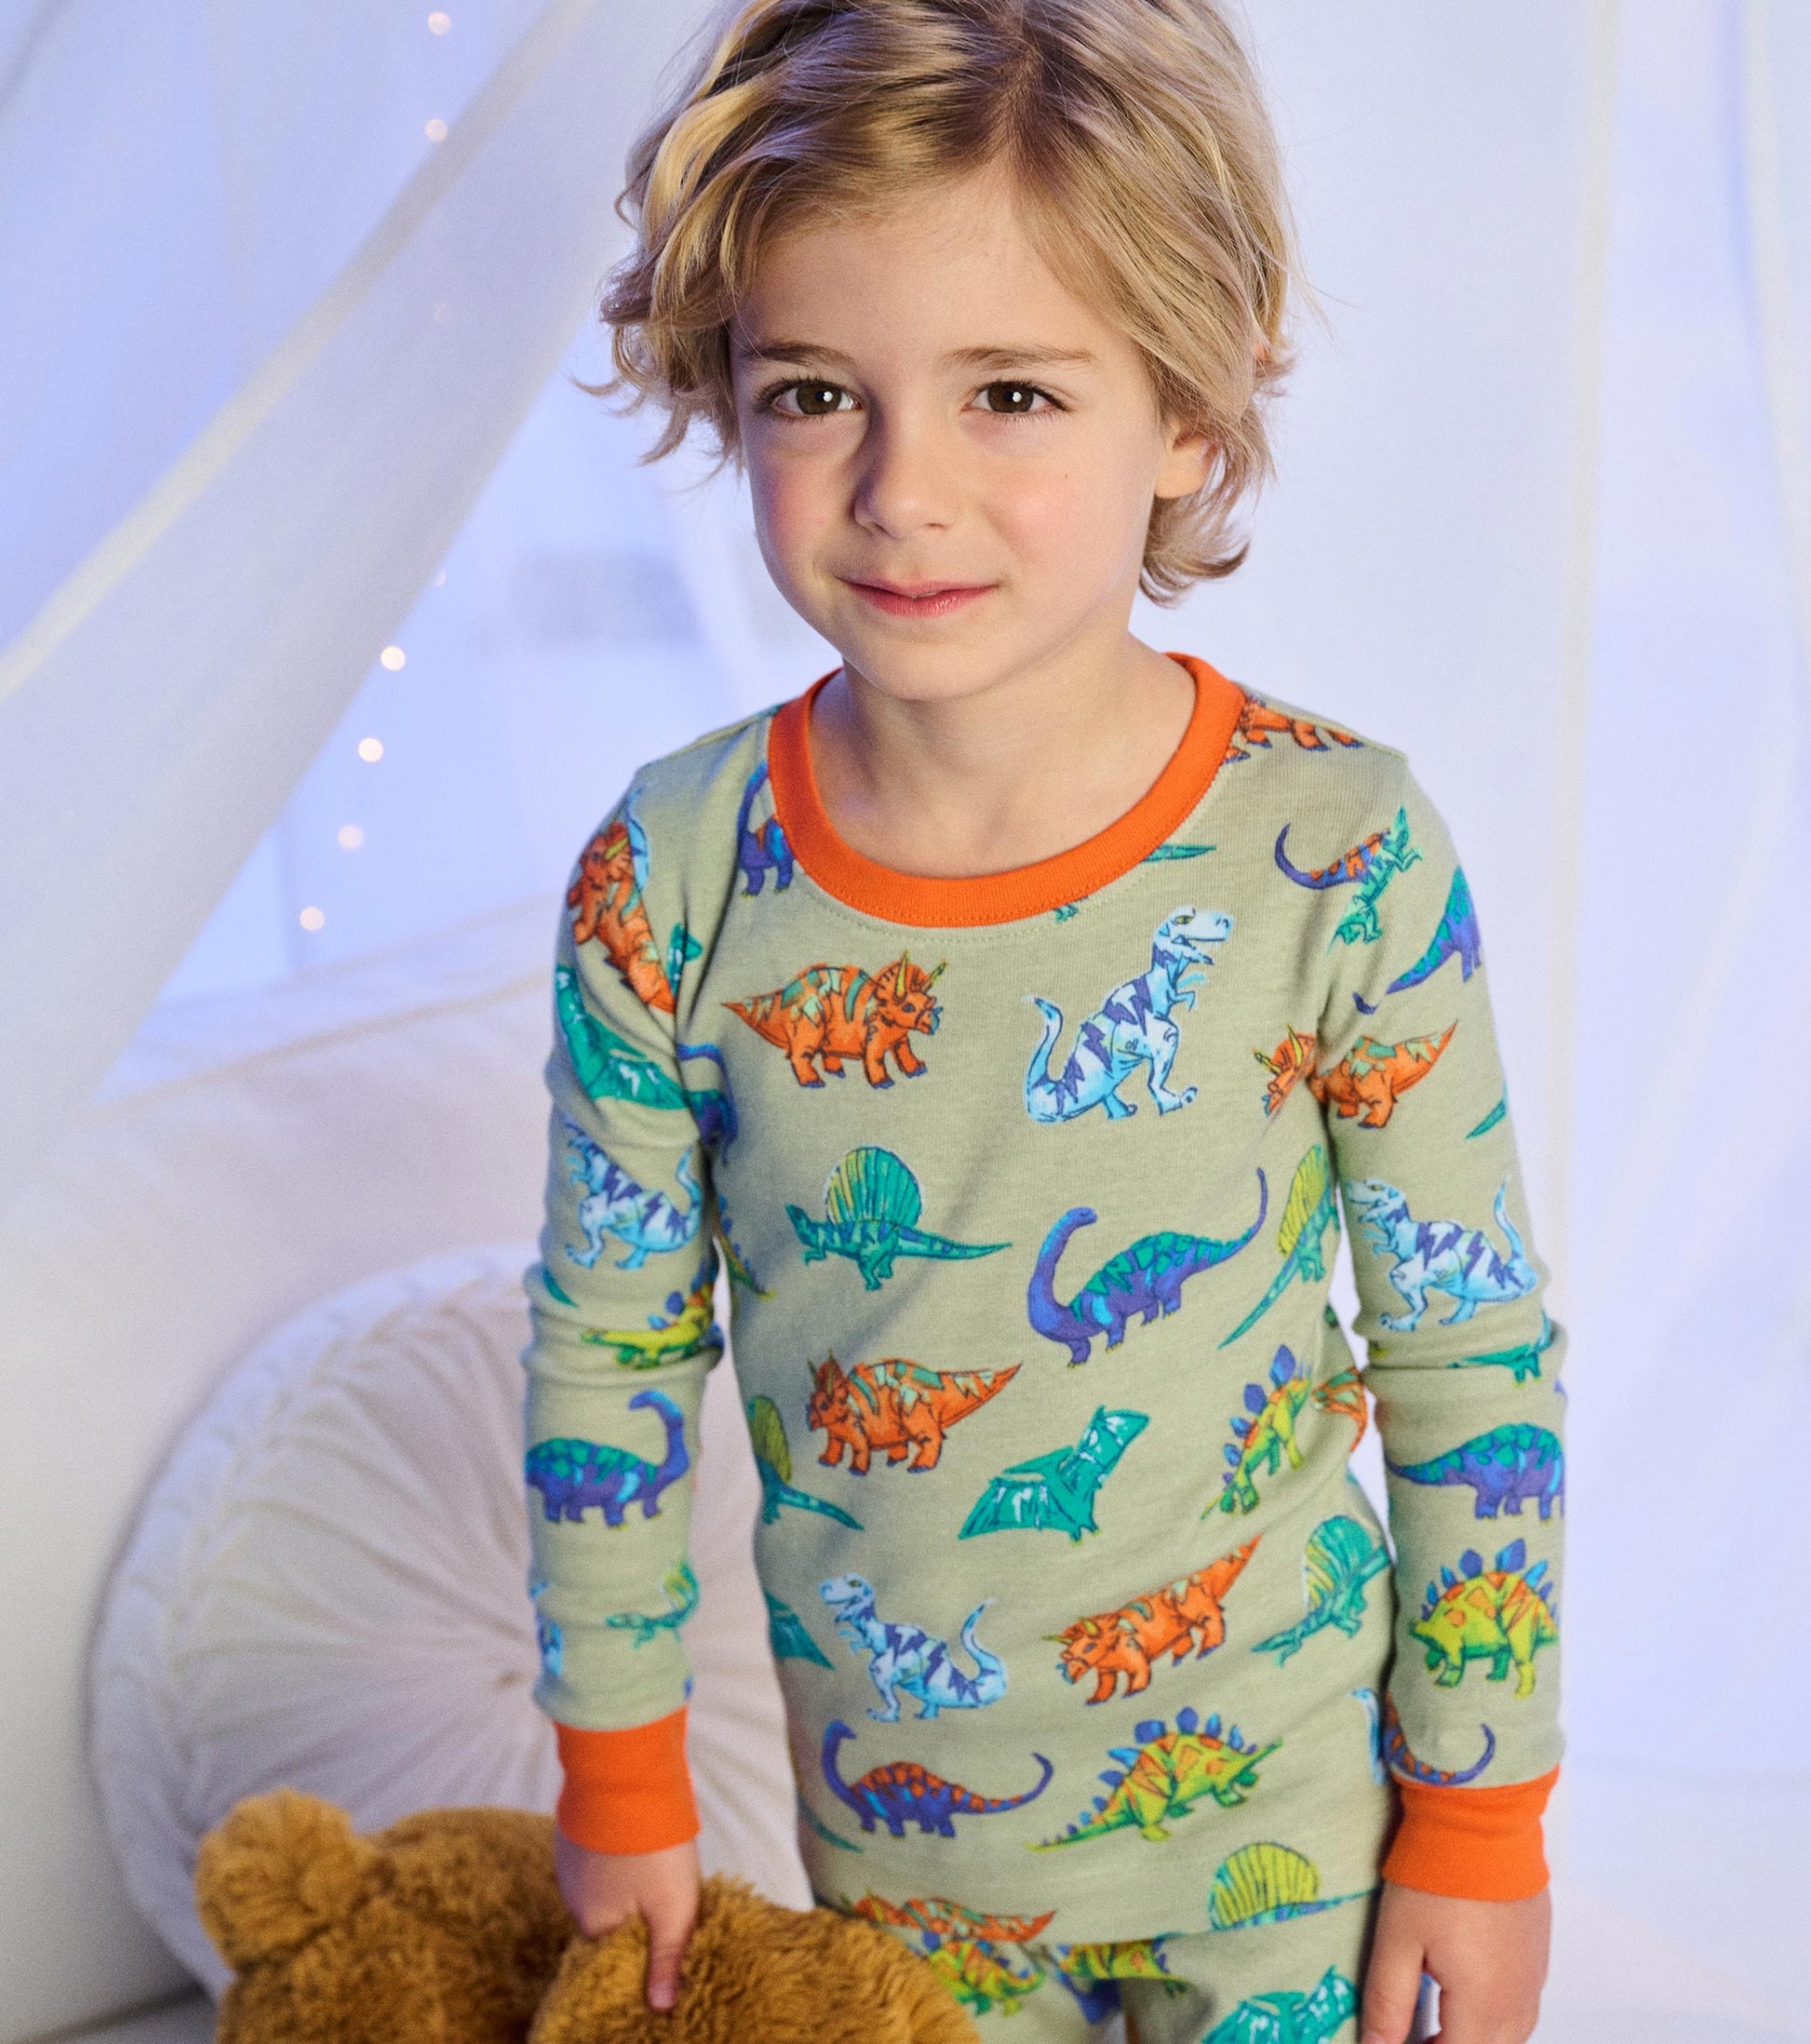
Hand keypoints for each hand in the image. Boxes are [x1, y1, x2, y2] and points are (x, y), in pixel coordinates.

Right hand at [553, 1829, 700, 2010]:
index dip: (641, 1944)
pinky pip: (597, 1849)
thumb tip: (661, 2007)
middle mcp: (572, 1895)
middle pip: (609, 1914)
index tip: (662, 1932)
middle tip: (666, 1889)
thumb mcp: (673, 1907)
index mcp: (593, 1922)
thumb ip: (666, 1957)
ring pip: (604, 1879)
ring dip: (627, 1874)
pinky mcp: (574, 1825)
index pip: (615, 1950)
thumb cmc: (652, 1844)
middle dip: (636, 1907)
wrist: (626, 1771)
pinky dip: (617, 1848)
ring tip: (656, 1858)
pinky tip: (638, 1834)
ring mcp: (570, 1856)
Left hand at [1362, 1881, 1549, 2043]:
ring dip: (1479, 2036)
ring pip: (1514, 2033)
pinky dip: (1498, 2014)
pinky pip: (1524, 2003)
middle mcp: (1518, 1999)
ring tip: (1439, 2022)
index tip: (1400, 2040)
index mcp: (1482, 2005)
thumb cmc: (1434, 1879)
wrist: (1483, 1820)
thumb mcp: (1398, 1940)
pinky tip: (1470, 1991)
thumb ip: (1388, 2002)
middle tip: (1417, 2034)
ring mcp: (1535, 1974)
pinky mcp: (1540, 1949)